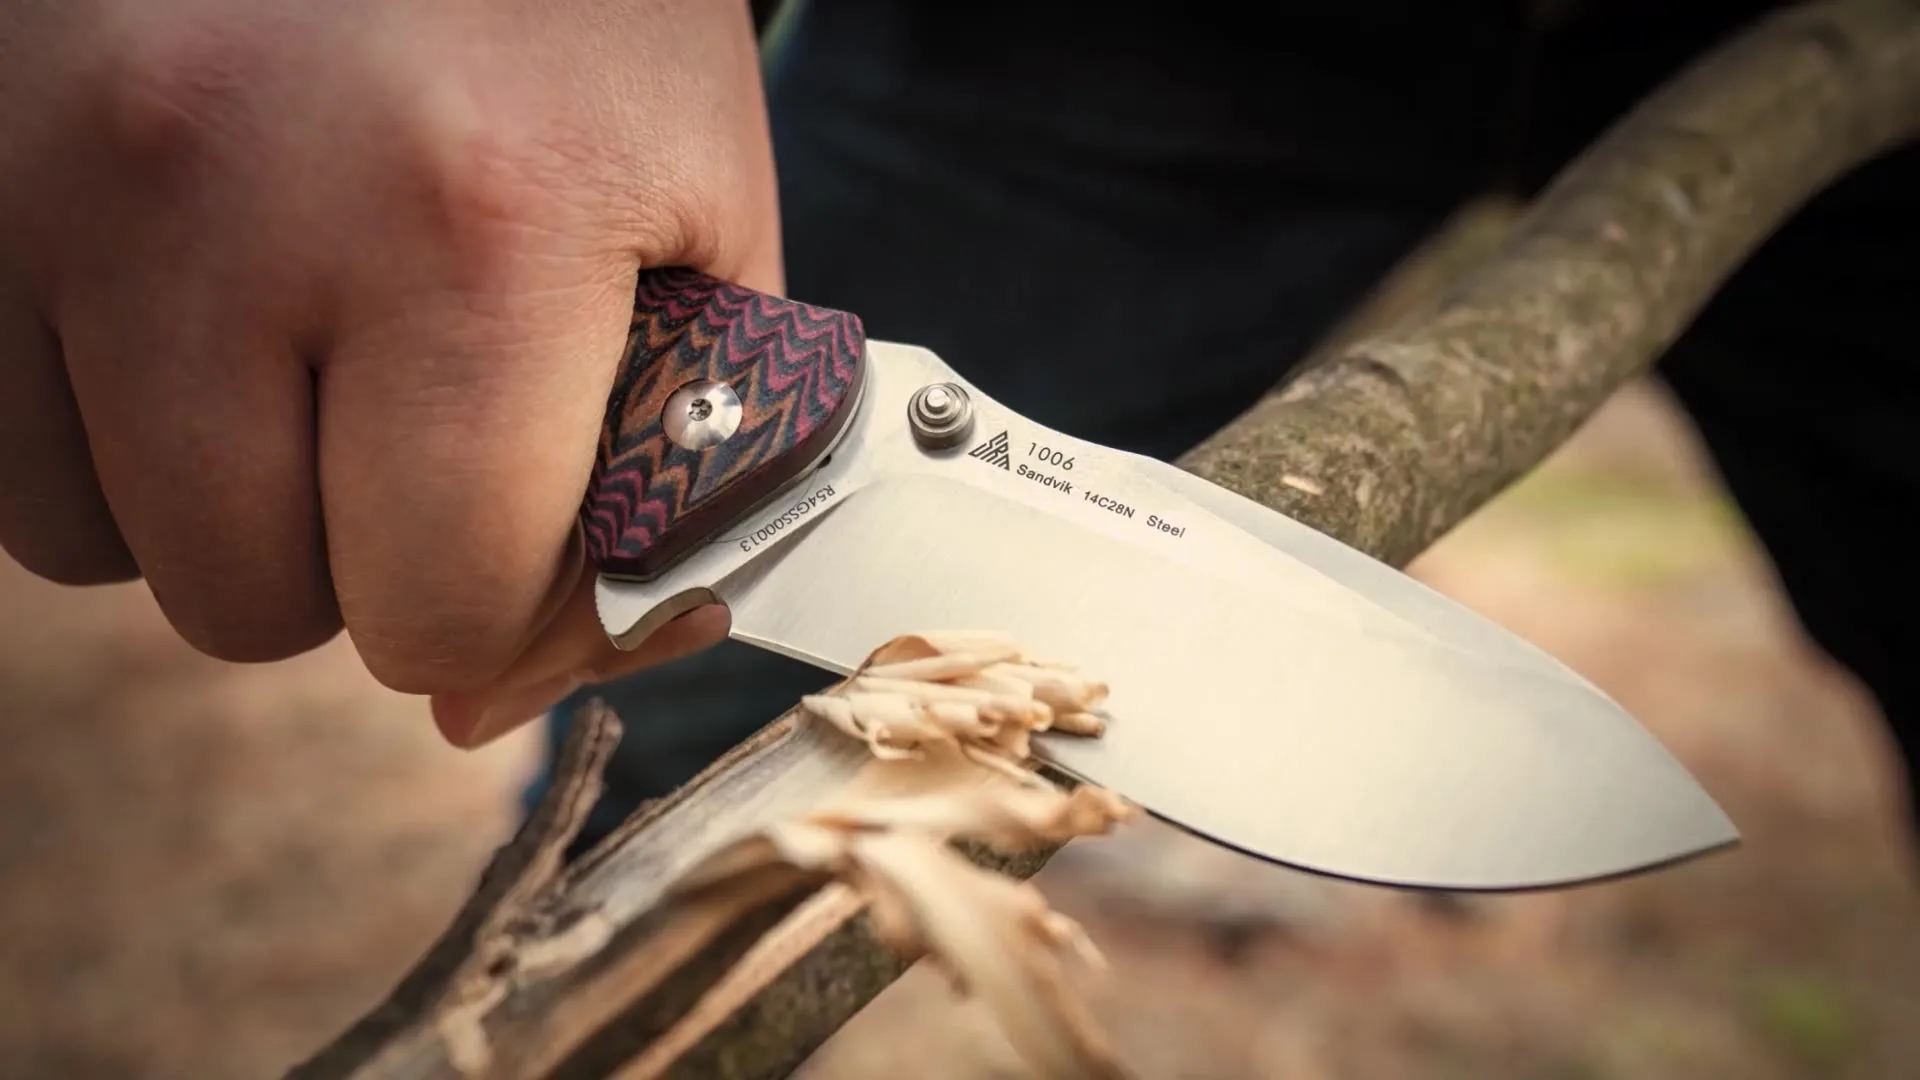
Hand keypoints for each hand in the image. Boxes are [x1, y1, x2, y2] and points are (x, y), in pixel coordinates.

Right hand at [0, 0, 773, 745]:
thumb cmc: (571, 9)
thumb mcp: (694, 216)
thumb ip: (647, 476)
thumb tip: (486, 696)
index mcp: (472, 223)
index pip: (444, 604)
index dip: (497, 611)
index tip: (515, 542)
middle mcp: (227, 199)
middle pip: (258, 604)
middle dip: (358, 557)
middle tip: (408, 422)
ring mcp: (52, 181)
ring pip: (107, 547)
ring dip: (219, 495)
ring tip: (300, 344)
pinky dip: (99, 429)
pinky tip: (191, 319)